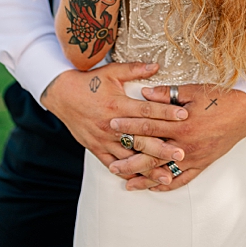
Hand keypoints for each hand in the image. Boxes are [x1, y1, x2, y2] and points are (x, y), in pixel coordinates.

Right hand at [41, 63, 186, 173]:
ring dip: (148, 167)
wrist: (61, 94)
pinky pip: (112, 164)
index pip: (146, 110)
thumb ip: (135, 69)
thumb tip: (156, 65)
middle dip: (162, 147)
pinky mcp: (95, 148)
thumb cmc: (88, 82)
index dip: (166, 113)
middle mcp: (111, 125)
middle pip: (141, 138)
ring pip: (129, 156)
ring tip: (167, 176)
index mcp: (117, 105)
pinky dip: (127, 172)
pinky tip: (141, 180)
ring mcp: (103, 139)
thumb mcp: (111, 72)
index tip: (184, 116)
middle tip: (181, 153)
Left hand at [106, 84, 245, 190]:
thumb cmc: (219, 98)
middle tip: (111, 165)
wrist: (245, 112)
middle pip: (151, 154)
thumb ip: (165, 94)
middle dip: (130, 160)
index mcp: (181, 124)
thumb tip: (143, 93)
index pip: (148, 126)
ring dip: (145, 178)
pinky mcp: (203, 164)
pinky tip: (154, 188)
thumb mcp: (191, 91)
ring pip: (165, 171)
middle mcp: (186, 144)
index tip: (112, 126)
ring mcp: (194, 156)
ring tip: (127, 183)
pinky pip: (183, 178)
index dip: (128, 126)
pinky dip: (168, 184)